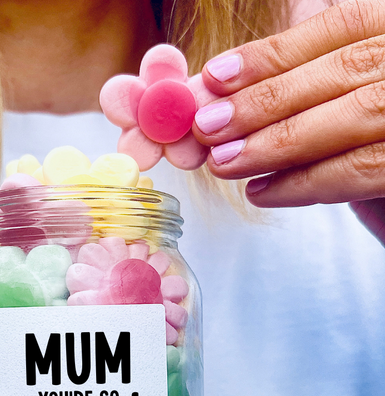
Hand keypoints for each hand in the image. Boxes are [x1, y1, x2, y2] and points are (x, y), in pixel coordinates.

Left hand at [192, 0, 384, 243]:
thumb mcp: (332, 103)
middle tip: (208, 127)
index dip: (273, 53)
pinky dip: (305, 183)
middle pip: (346, 68)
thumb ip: (292, 84)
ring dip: (277, 143)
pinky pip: (364, 169)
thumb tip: (214, 87)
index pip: (341, 26)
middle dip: (266, 100)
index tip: (213, 77)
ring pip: (357, 114)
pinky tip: (260, 192)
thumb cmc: (363, 147)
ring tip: (223, 162)